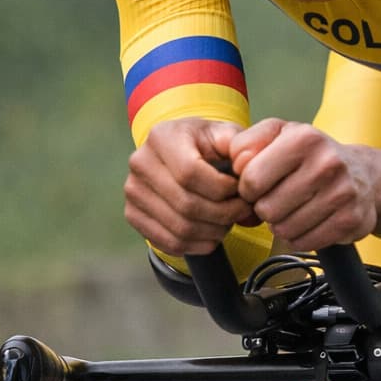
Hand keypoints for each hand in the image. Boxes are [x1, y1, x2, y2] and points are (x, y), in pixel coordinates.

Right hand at [123, 118, 255, 254]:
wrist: (181, 153)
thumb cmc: (208, 145)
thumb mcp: (226, 134)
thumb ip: (241, 146)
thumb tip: (247, 168)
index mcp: (162, 137)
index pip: (190, 173)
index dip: (222, 189)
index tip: (242, 191)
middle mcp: (140, 162)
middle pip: (186, 204)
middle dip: (223, 214)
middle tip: (242, 211)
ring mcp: (133, 191)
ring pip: (180, 228)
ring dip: (214, 232)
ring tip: (229, 221)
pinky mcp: (133, 215)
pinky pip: (169, 243)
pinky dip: (198, 245)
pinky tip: (213, 234)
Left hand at [228, 119, 380, 252]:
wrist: (364, 175)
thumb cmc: (313, 155)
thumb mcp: (279, 134)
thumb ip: (247, 142)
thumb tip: (236, 163)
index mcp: (304, 138)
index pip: (251, 179)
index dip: (247, 188)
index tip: (258, 185)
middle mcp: (327, 163)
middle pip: (266, 209)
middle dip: (265, 208)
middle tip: (277, 198)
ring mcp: (342, 193)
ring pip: (284, 229)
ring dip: (281, 224)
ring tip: (292, 209)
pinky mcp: (350, 220)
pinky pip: (304, 242)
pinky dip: (299, 237)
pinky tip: (307, 221)